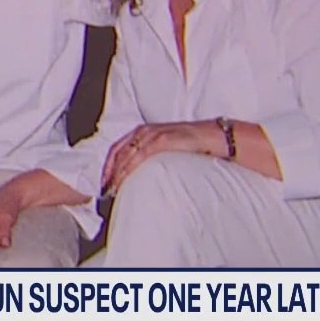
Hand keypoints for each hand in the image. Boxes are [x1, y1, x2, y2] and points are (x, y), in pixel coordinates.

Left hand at [100, 121, 223, 196]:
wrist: (215, 137)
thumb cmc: (194, 144)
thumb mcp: (167, 147)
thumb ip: (152, 154)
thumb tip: (141, 172)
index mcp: (144, 131)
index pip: (118, 148)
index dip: (109, 165)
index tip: (104, 179)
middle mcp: (145, 131)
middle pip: (118, 152)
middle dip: (110, 172)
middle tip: (105, 188)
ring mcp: (152, 134)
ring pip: (126, 155)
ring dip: (117, 174)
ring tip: (112, 189)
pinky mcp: (161, 140)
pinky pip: (139, 156)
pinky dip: (129, 169)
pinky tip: (125, 180)